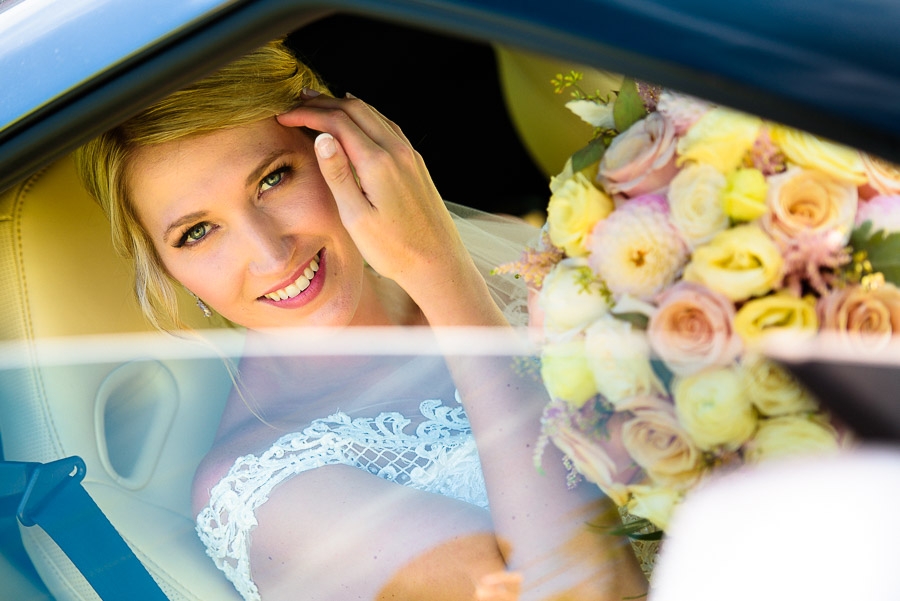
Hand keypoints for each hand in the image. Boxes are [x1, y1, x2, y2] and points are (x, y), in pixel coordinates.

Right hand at [276, 92, 468, 294]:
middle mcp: (397, 151)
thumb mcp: (356, 217)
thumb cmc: (394, 249)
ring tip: (319, 106)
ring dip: (344, 106)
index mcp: (378, 163)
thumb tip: (322, 138)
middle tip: (297, 103)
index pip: (336, 123)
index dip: (307, 115)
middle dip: (323, 103)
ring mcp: (410, 155)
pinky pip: (387, 126)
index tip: (284, 115)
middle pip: (355, 109)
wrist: (437, 262)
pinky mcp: (416, 163)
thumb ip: (338, 175)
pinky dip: (365, 116)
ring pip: (373, 113)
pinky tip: (356, 121)